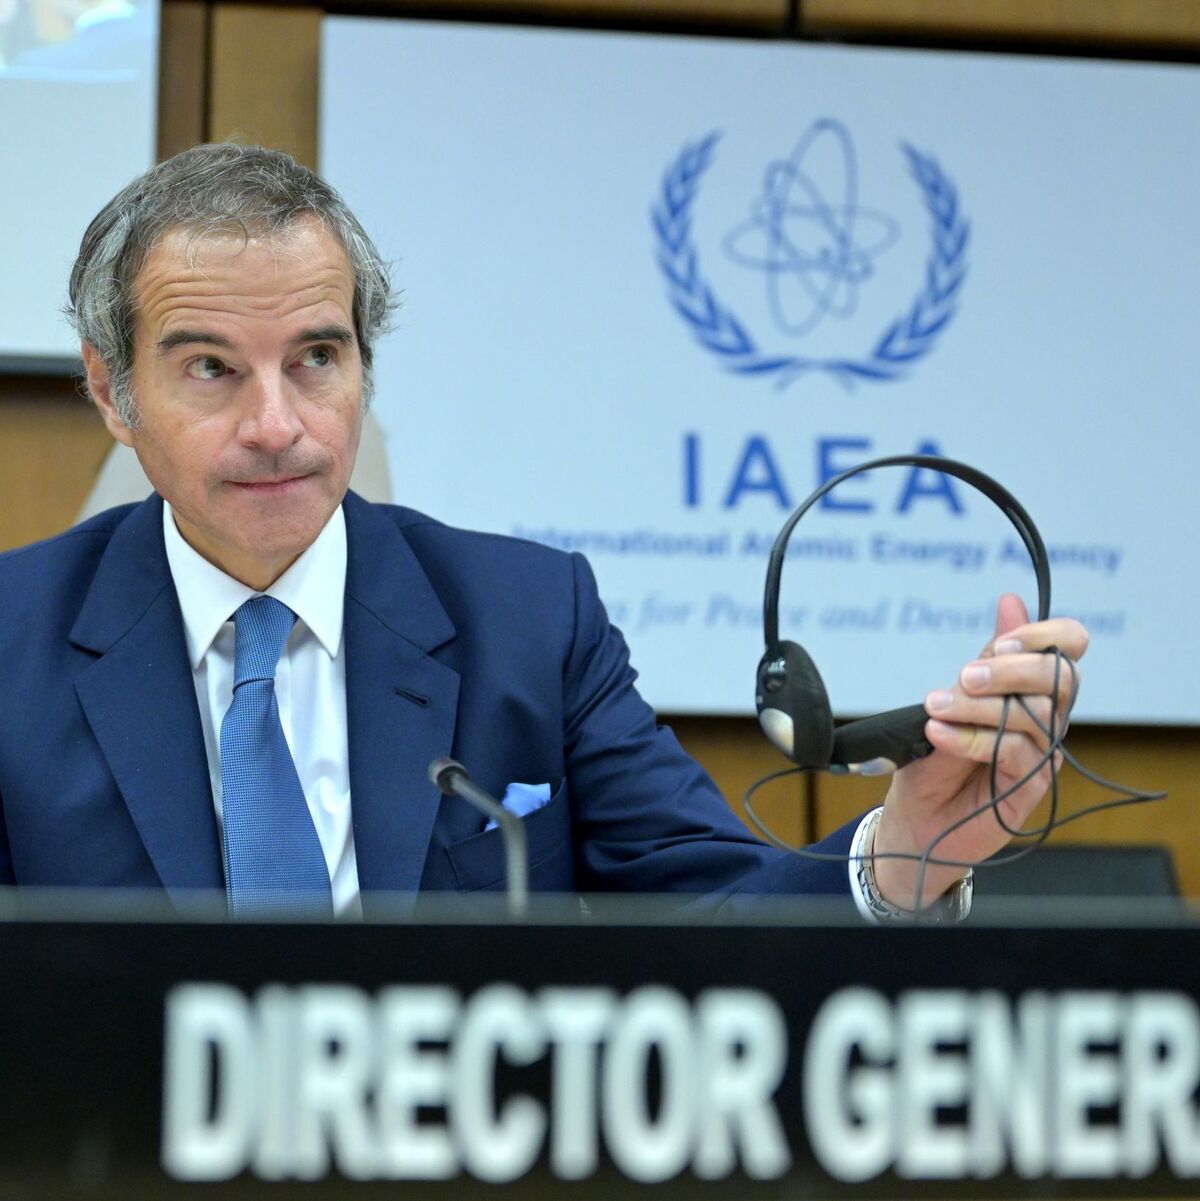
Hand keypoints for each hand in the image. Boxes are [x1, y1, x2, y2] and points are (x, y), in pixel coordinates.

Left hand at [872, 593, 1087, 909]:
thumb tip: (1011, 601)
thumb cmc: (933, 756)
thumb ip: (987, 657)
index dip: (1045, 635)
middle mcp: (1044, 718)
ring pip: (1032, 714)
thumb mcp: (952, 698)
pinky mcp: (1029, 787)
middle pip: (1058, 678)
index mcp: (1030, 689)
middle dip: (1010, 669)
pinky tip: (938, 732)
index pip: (1068, 648)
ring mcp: (1040, 753)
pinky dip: (971, 737)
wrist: (915, 817)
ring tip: (934, 708)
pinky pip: (1014, 751)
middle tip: (964, 675)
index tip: (1000, 640)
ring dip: (977, 707)